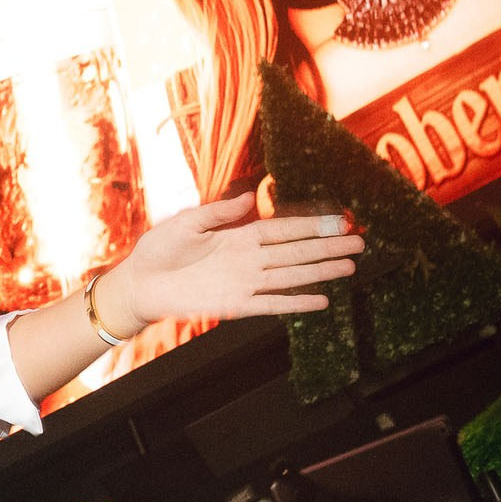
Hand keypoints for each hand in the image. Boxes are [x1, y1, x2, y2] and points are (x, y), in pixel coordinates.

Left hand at [103, 192, 362, 329]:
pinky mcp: (236, 305)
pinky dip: (296, 303)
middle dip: (328, 247)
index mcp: (238, 236)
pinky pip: (272, 304)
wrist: (139, 284)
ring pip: (291, 276)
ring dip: (320, 272)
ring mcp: (245, 282)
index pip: (284, 229)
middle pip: (297, 252)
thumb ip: (220, 211)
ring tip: (351, 268)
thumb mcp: (187, 222)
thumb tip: (249, 197)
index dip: (312, 225)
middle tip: (361, 243)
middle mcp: (248, 259)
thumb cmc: (159, 250)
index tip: (341, 221)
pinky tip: (321, 301)